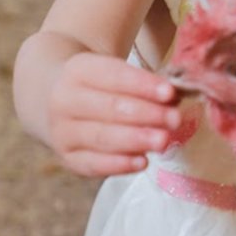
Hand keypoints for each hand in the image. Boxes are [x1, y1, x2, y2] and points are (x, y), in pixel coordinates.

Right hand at [45, 52, 183, 177]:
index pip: (114, 75)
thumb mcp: (118, 73)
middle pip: (109, 108)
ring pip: (101, 137)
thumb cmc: (103, 86)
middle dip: (146, 114)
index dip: (143, 85)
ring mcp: (62, 131)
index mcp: (79, 70)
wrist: (60, 102)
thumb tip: (175, 99)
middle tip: (175, 120)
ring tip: (164, 141)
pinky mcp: (67, 158)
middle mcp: (64, 100)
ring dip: (136, 140)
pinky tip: (143, 162)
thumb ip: (145, 84)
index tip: (170, 93)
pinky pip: (93, 164)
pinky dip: (119, 165)